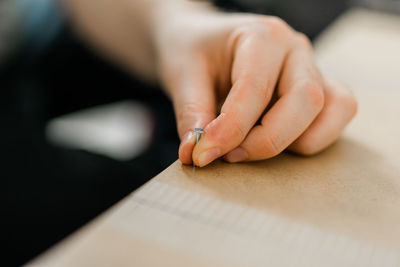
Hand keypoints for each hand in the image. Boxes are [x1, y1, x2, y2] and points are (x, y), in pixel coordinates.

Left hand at [156, 7, 356, 166]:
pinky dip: (311, 138)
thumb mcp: (182, 73)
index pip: (255, 90)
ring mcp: (311, 68)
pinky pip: (336, 116)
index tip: (203, 155)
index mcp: (262, 36)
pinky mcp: (318, 88)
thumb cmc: (195, 50)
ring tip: (250, 145)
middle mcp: (295, 50)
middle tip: (229, 155)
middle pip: (306, 100)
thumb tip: (197, 153)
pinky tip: (272, 139)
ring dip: (293, 141)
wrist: (204, 40)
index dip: (230, 130)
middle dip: (266, 141)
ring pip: (332, 110)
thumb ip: (191, 113)